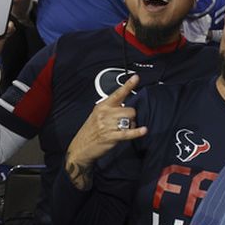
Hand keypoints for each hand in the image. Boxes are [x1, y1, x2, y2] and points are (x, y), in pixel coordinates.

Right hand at [63, 74, 145, 188]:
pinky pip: (128, 132)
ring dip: (132, 125)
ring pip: (130, 120)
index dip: (128, 85)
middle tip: (125, 123)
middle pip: (130, 110)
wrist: (80, 147)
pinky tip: (143, 130)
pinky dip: (137, 132)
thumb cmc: (91, 130)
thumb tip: (125, 107)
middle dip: (131, 117)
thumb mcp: (97, 115)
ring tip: (124, 129)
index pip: (117, 93)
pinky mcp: (111, 137)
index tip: (136, 77)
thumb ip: (110, 109)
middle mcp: (105, 113)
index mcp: (103, 106)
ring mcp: (108, 125)